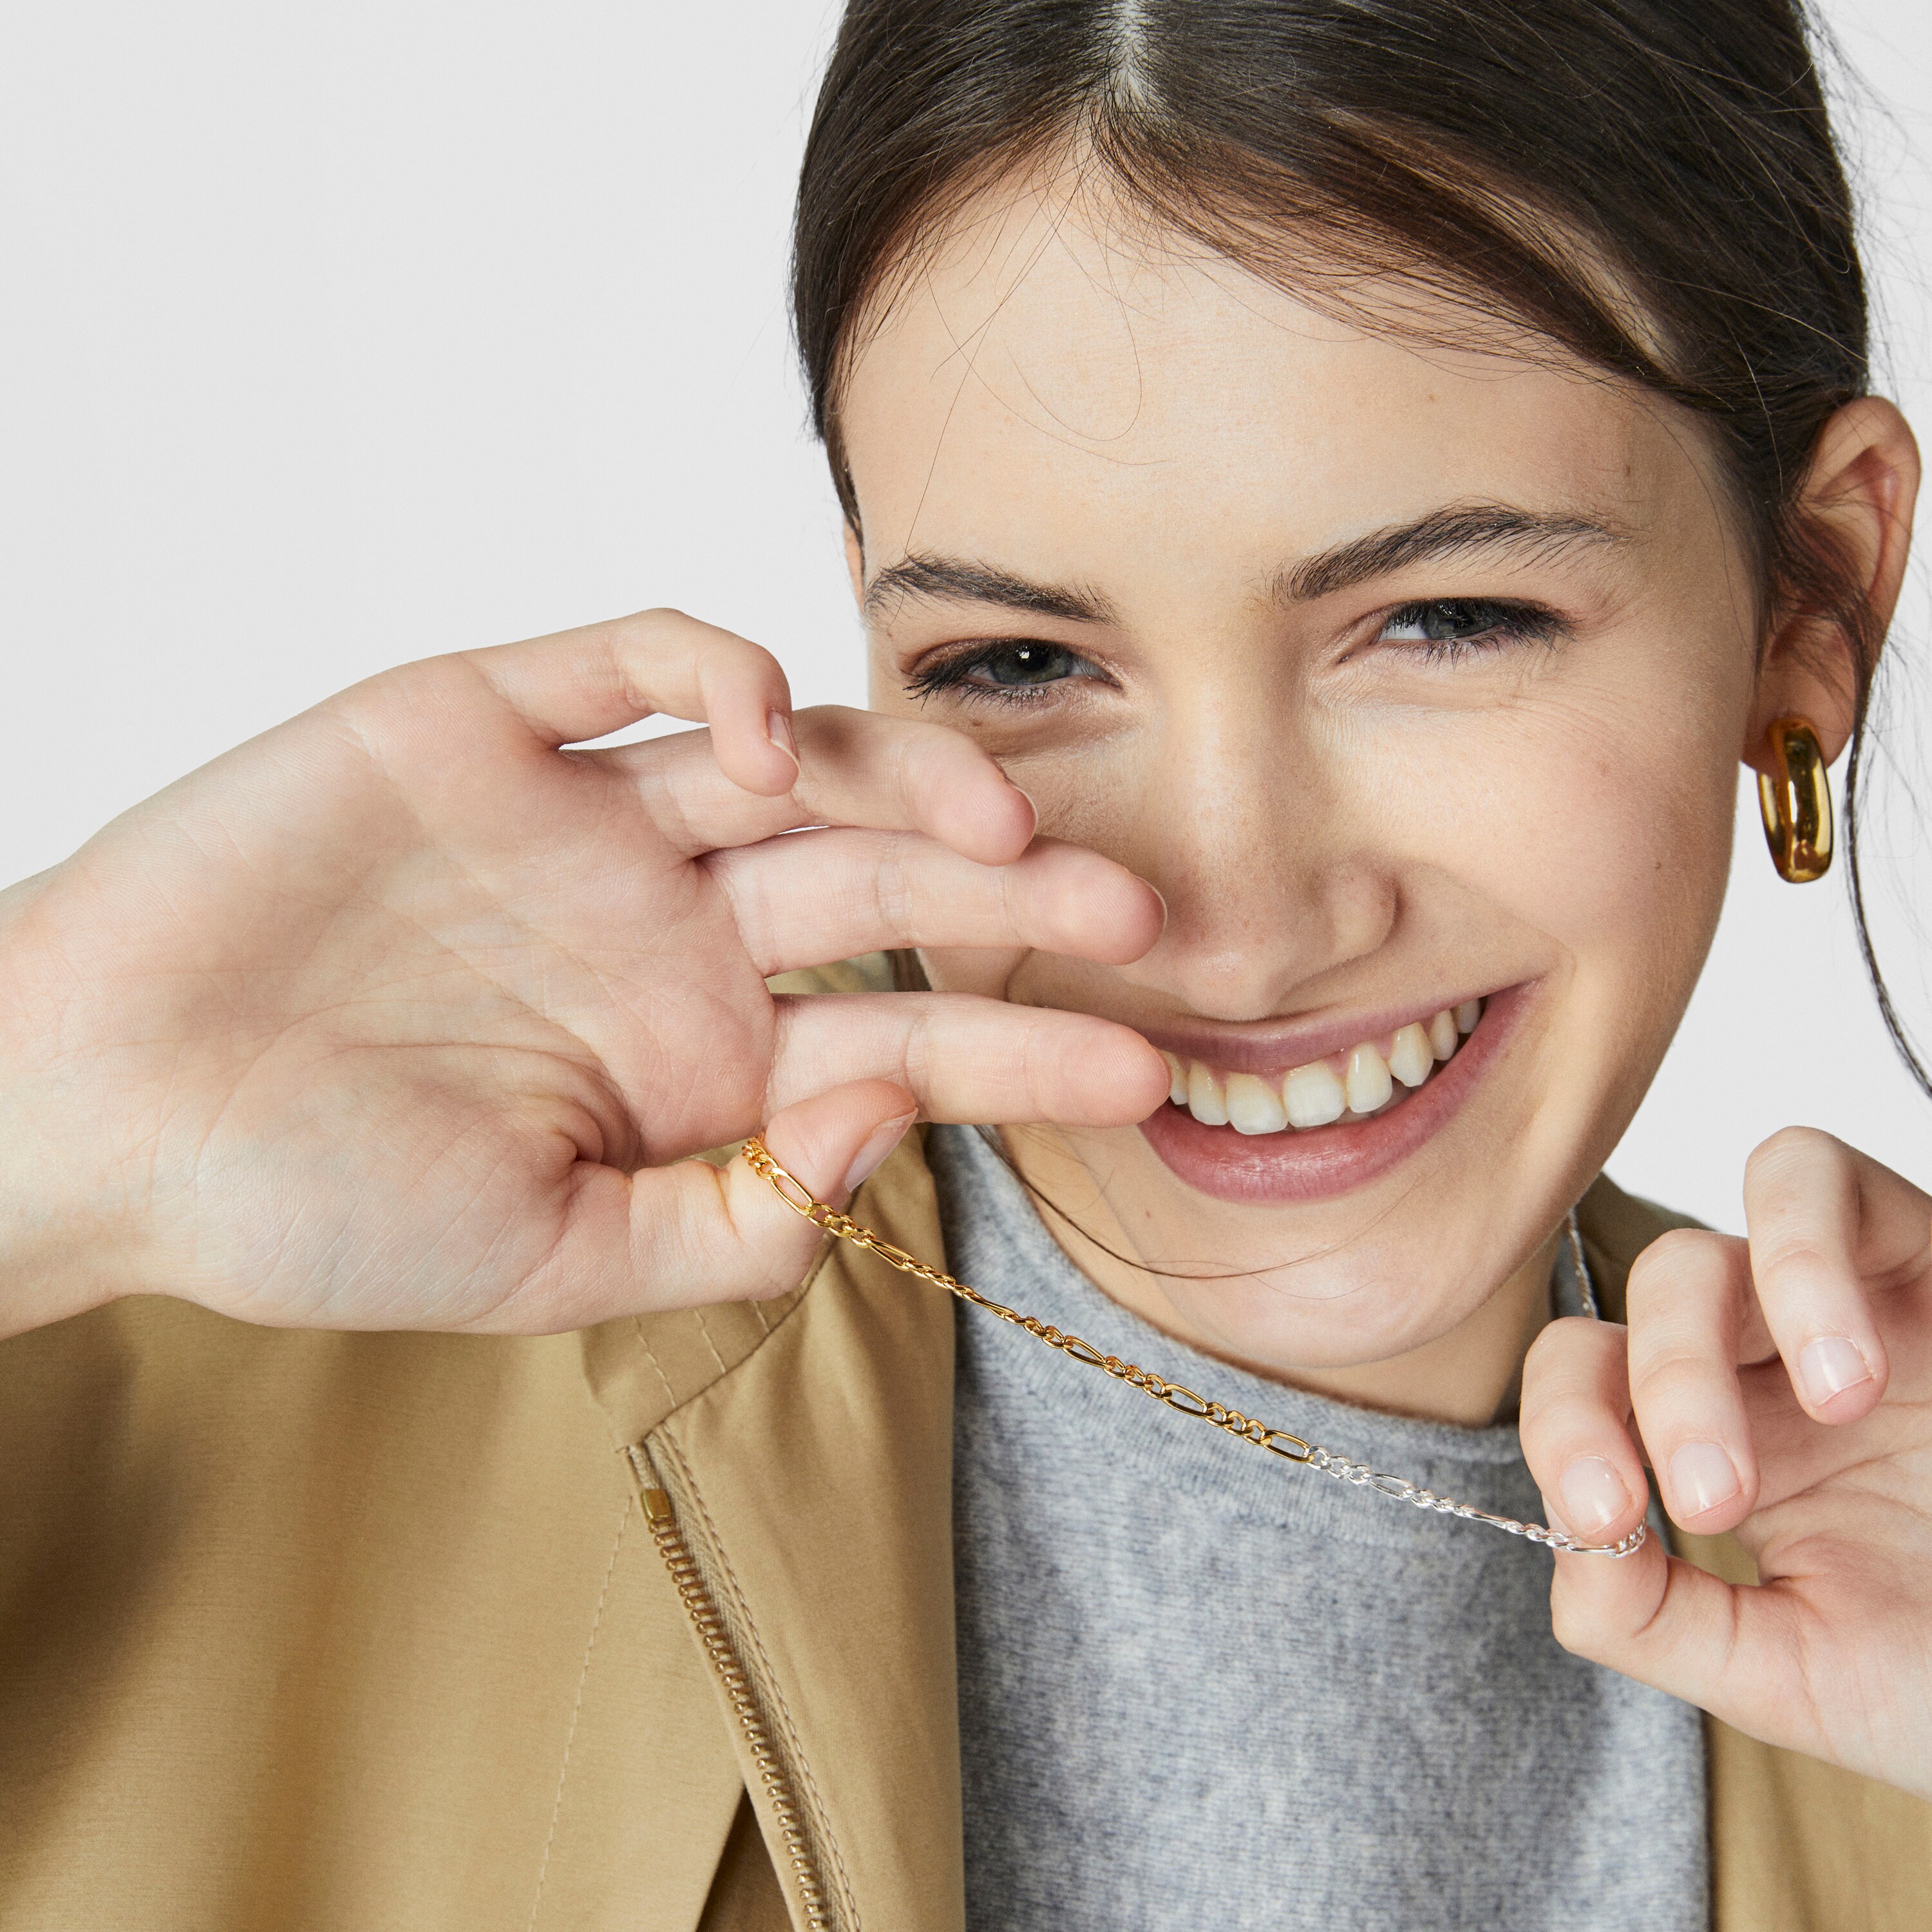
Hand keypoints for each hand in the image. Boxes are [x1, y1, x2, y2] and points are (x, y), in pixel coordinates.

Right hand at [0, 611, 1166, 1336]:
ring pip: (797, 760)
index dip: (1030, 1050)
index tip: (1150, 1071)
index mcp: (696, 1055)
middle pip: (886, 886)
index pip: (907, 1038)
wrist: (101, 1112)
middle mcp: (665, 923)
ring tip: (1001, 830)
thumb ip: (743, 1224)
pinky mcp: (485, 720)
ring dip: (912, 778)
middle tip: (1145, 918)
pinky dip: (726, 676)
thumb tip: (891, 1111)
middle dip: (1020, 897)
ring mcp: (585, 815)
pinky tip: (781, 743)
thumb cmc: (308, 1204)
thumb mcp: (554, 1265)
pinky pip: (635, 657)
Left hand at [1521, 1127, 1931, 1795]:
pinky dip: (1800, 1252)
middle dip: (1653, 1394)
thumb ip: (1651, 1619)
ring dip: (1707, 1336)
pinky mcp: (1913, 1252)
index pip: (1579, 1380)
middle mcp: (1752, 1363)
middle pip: (1628, 1311)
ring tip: (1806, 1429)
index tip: (1603, 1513)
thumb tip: (1568, 1543)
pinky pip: (1811, 1175)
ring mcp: (1826, 1304)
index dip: (1561, 1429)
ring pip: (1695, 1249)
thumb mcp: (1786, 1673)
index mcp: (1704, 1446)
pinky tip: (1852, 1372)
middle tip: (1711, 1499)